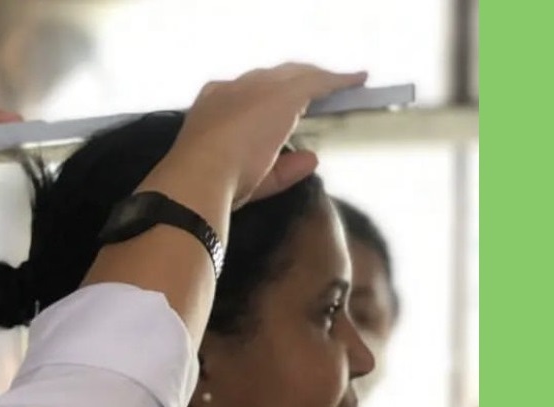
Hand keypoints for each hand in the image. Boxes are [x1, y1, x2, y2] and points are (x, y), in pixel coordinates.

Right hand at [167, 63, 369, 205]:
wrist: (198, 177)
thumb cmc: (209, 185)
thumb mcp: (248, 180)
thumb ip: (281, 169)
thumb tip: (311, 158)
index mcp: (211, 105)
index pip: (244, 94)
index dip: (264, 98)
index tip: (282, 107)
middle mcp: (232, 89)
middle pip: (272, 78)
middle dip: (295, 82)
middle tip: (318, 91)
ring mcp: (256, 88)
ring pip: (295, 75)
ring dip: (318, 79)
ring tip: (342, 83)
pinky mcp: (281, 94)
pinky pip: (316, 81)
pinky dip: (338, 81)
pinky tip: (356, 81)